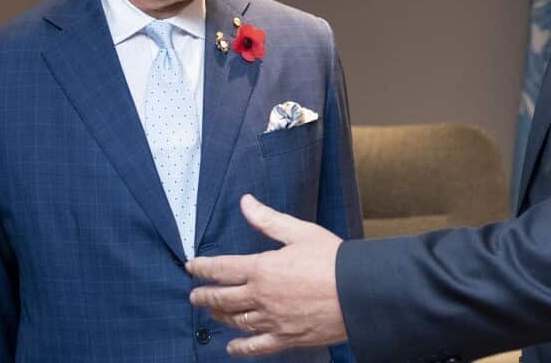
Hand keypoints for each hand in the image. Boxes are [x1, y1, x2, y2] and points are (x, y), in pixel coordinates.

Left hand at [187, 194, 347, 355]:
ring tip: (212, 313)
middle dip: (204, 296)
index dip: (202, 267)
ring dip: (220, 317)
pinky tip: (231, 347)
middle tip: (195, 295)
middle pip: (222, 299)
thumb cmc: (332, 259)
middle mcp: (261, 297)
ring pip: (236, 321)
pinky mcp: (286, 337)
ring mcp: (272, 320)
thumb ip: (268, 220)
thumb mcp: (300, 232)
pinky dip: (241, 347)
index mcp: (262, 269)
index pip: (221, 269)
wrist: (358, 291)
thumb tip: (246, 203)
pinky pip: (257, 346)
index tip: (192, 266)